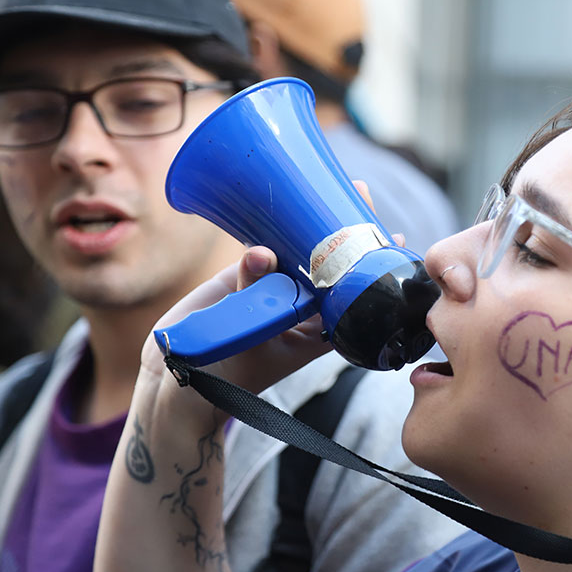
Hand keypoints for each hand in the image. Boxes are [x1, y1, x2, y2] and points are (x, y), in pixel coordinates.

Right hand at [139, 179, 399, 392]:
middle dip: (346, 231)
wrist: (180, 381)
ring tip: (331, 189)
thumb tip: (262, 253)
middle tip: (360, 194)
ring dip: (312, 224)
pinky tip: (283, 204)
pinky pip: (264, 250)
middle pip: (332, 265)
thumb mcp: (252, 338)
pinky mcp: (244, 280)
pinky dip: (271, 229)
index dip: (372, 266)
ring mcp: (274, 292)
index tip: (391, 237)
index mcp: (319, 331)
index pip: (355, 295)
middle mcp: (301, 308)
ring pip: (300, 253)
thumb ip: (255, 293)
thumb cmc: (227, 375)